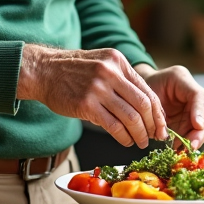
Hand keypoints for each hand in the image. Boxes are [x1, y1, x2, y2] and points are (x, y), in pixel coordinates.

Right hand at [17, 45, 167, 147]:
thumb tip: (146, 106)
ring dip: (139, 134)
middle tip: (153, 137)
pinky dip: (123, 137)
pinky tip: (125, 141)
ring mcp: (98, 88)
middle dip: (152, 125)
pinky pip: (113, 126)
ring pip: (131, 117)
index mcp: (118, 61)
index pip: (147, 90)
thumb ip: (122, 79)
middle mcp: (110, 72)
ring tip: (140, 142)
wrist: (43, 70)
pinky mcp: (86, 104)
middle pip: (143, 104)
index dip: (157, 112)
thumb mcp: (101, 63)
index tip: (160, 125)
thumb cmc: (72, 71)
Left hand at [135, 64, 203, 149]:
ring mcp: (195, 112)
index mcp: (187, 84)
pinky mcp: (188, 125)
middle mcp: (197, 99)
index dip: (199, 111)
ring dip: (195, 140)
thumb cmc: (149, 86)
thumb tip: (164, 133)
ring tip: (185, 150)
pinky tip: (180, 151)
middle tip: (192, 145)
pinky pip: (191, 135)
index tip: (197, 125)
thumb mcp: (152, 88)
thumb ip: (159, 106)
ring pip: (202, 128)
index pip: (199, 97)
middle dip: (201, 132)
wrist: (146, 91)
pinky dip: (186, 144)